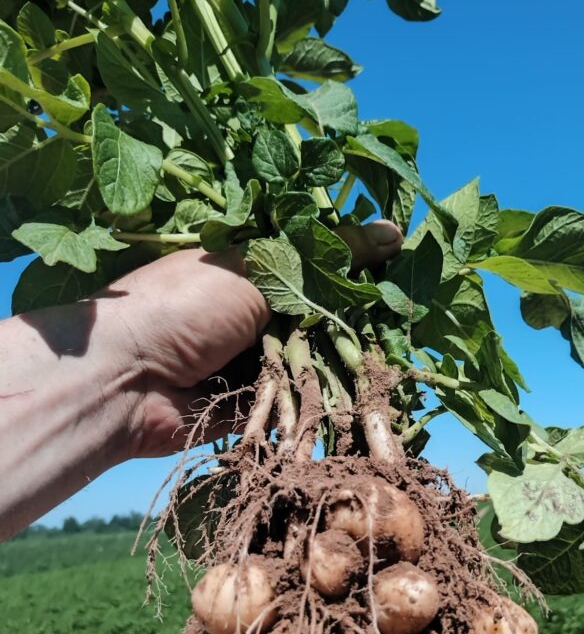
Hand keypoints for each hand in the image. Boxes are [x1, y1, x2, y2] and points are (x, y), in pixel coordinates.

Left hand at [108, 220, 402, 457]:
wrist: (126, 380)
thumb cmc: (183, 306)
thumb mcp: (259, 266)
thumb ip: (327, 256)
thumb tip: (392, 231)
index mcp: (250, 266)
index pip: (317, 259)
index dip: (357, 263)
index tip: (403, 262)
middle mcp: (254, 310)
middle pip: (321, 312)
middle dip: (355, 317)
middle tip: (408, 314)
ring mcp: (253, 357)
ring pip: (316, 358)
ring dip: (342, 361)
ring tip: (393, 356)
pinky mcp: (254, 402)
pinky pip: (299, 399)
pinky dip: (322, 398)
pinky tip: (363, 393)